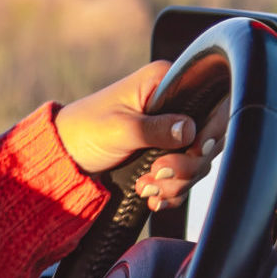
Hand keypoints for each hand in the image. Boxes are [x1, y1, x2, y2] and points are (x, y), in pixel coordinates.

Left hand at [54, 61, 226, 211]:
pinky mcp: (166, 153)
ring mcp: (171, 130)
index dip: (211, 131)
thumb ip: (156, 129)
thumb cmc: (85, 129)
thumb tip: (190, 130)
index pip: (211, 102)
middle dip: (186, 165)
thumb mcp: (121, 128)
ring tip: (146, 186)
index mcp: (165, 82)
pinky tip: (151, 195)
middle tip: (157, 173)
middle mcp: (174, 103)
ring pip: (198, 163)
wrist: (65, 155)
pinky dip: (170, 191)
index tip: (195, 152)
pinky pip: (184, 177)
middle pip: (208, 138)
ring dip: (175, 182)